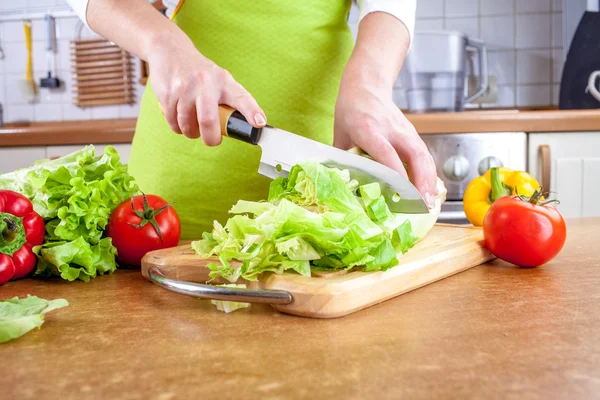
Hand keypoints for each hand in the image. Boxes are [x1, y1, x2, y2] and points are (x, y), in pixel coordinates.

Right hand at [147, 36, 266, 143]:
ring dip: (191, 133)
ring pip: (188, 125)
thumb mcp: (218, 80)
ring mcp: (185, 87)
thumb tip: (235, 129)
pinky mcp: (168, 93)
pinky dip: (177, 127)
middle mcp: (206, 82)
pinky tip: (179, 119)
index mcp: (224, 81)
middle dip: (211, 138)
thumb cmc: (199, 72)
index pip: (241, 98)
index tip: (259, 123)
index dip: (251, 111)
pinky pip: (174, 122)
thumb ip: (227, 101)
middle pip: (208, 120)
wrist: (169, 49)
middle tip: (212, 140)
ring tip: (193, 127)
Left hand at [334, 77, 438, 207]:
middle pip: (413, 154)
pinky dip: (429, 173)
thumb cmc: (350, 111)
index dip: (395, 172)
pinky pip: (424, 154)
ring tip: (430, 202)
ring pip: (423, 155)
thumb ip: (342, 160)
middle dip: (421, 180)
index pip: (386, 152)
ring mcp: (405, 130)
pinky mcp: (412, 133)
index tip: (401, 191)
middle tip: (423, 204)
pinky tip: (429, 189)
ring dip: (429, 179)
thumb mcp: (340, 135)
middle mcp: (391, 129)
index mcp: (368, 129)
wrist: (366, 86)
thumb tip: (341, 186)